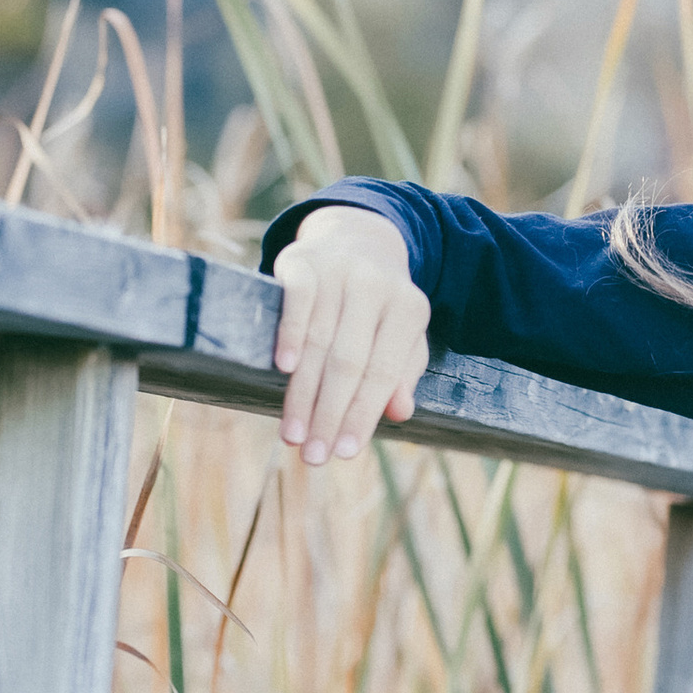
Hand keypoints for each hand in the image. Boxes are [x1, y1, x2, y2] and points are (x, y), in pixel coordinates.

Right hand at [270, 205, 429, 465]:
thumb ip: (403, 373)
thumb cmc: (379, 304)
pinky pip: (297, 301)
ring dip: (303, 392)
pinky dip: (290, 335)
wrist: (356, 236)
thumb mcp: (403, 335)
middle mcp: (376, 287)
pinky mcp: (303, 261)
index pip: (384, 371)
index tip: (346, 453)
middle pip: (349, 361)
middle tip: (314, 456)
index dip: (364, 413)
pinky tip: (284, 370)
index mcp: (409, 309)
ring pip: (319, 340)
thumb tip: (400, 414)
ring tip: (292, 434)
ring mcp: (339, 271)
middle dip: (330, 414)